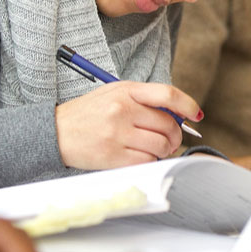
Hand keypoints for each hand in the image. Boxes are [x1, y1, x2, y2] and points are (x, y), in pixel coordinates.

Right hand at [56, 81, 201, 169]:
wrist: (54, 132)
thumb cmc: (88, 113)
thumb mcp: (113, 94)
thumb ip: (143, 100)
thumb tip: (176, 115)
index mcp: (125, 91)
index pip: (167, 94)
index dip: (188, 105)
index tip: (196, 114)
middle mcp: (122, 110)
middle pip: (168, 124)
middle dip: (175, 135)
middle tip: (171, 140)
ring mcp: (117, 134)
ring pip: (160, 145)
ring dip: (165, 150)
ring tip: (157, 149)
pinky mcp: (112, 156)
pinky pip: (146, 161)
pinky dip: (150, 161)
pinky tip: (142, 157)